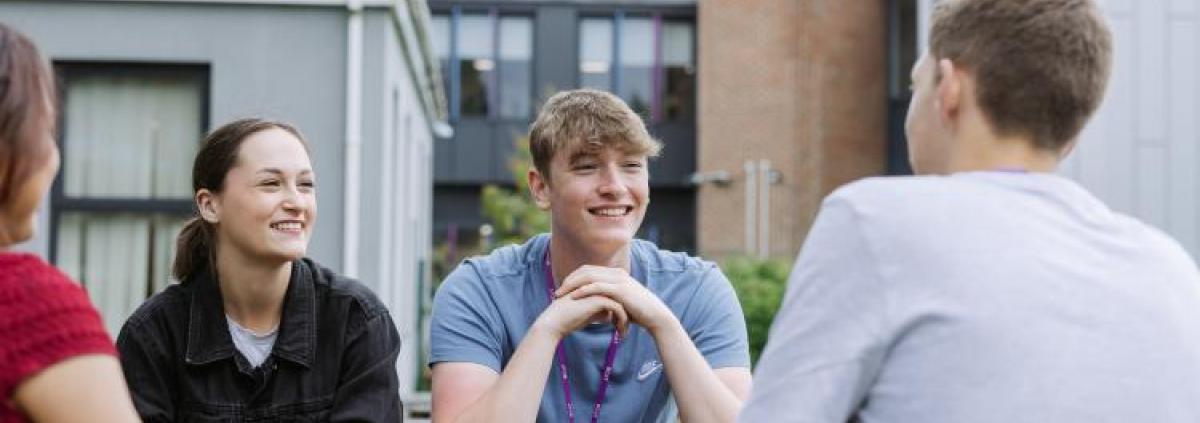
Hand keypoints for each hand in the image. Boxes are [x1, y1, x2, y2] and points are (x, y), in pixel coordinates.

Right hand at [533, 293, 629, 340]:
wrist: (555, 322)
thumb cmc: (568, 319)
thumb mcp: (588, 314)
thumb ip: (600, 311)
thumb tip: (611, 316)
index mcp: (595, 286)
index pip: (615, 295)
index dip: (622, 308)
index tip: (625, 322)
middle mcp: (597, 285)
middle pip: (620, 297)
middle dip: (627, 312)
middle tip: (628, 327)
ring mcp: (598, 290)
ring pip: (621, 302)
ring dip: (626, 318)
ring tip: (624, 332)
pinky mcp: (598, 299)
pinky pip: (617, 309)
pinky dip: (622, 321)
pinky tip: (621, 332)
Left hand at [555, 265, 675, 333]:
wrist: (655, 316)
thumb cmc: (639, 313)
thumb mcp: (620, 303)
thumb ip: (607, 300)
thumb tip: (596, 307)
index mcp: (615, 274)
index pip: (588, 270)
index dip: (573, 278)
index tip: (562, 288)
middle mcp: (616, 273)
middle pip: (586, 271)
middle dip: (569, 280)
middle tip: (557, 291)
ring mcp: (618, 280)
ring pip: (589, 277)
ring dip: (572, 285)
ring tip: (561, 294)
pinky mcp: (620, 289)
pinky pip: (597, 286)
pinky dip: (584, 290)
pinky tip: (574, 296)